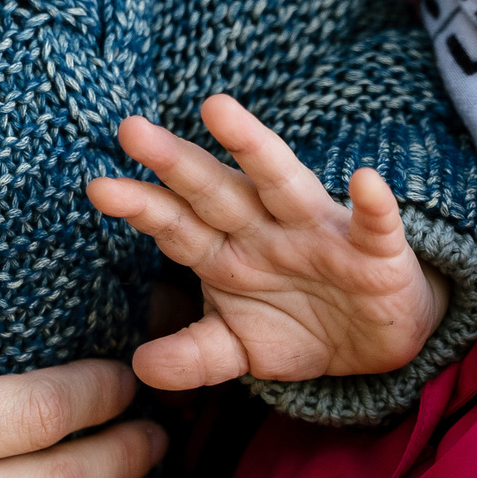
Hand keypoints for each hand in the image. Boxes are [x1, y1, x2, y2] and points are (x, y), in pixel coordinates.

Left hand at [86, 99, 447, 388]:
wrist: (376, 341)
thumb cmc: (298, 327)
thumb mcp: (241, 349)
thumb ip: (195, 356)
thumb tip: (142, 368)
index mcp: (226, 252)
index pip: (176, 225)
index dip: (142, 206)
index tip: (99, 188)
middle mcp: (265, 230)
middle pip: (214, 191)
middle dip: (175, 162)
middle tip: (130, 129)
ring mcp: (318, 234)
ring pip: (282, 183)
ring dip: (253, 147)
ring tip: (218, 110)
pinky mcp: (374, 251)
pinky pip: (374, 224)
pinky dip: (373, 205)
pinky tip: (364, 182)